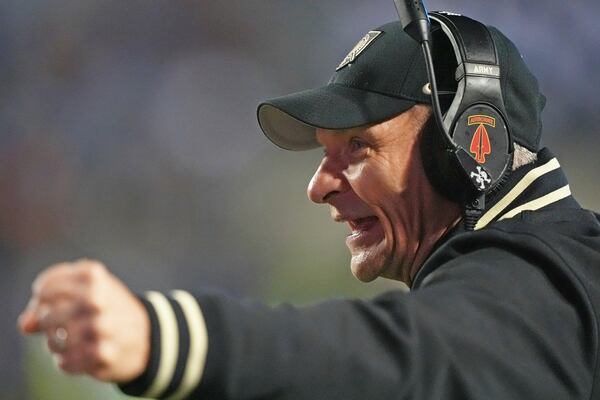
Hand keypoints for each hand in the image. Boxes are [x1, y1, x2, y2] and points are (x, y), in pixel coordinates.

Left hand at [18, 259, 149, 381]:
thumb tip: (26, 325)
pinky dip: (66, 361)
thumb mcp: (86, 292)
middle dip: (46, 321)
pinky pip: (67, 362)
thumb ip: (51, 301)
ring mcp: (103, 327)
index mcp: (94, 276)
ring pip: (56, 340)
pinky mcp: (105, 354)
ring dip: (54, 344)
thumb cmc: (106, 308)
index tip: (44, 298)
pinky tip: (74, 356)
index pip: (46, 288)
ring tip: (62, 342)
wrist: (146, 334)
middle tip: (53, 324)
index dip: (40, 296)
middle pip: (48, 314)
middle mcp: (99, 299)